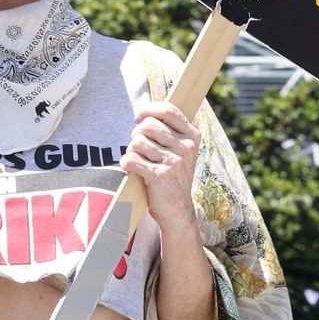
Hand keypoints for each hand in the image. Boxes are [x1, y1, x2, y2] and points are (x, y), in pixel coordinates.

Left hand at [122, 100, 200, 236]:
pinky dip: (126, 163)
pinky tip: (132, 169)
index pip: (168, 110)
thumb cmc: (174, 176)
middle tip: (139, 148)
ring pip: (137, 142)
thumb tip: (142, 112)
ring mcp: (173, 162)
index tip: (139, 115)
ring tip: (138, 161)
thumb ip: (169, 130)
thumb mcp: (181, 151)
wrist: (178, 209)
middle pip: (147, 126)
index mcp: (192, 137)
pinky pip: (131, 159)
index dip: (149, 109)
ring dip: (131, 151)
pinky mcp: (159, 176)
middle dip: (137, 135)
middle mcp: (185, 147)